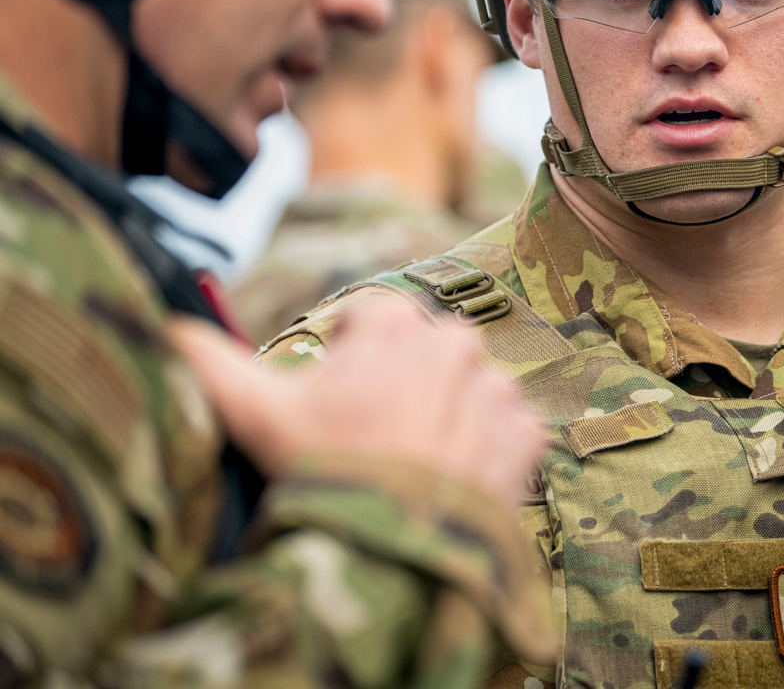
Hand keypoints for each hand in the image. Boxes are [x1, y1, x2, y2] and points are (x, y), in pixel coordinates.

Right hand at [167, 296, 544, 510]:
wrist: (389, 557)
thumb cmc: (322, 474)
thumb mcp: (255, 413)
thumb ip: (206, 359)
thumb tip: (164, 327)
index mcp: (393, 322)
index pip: (371, 321)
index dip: (348, 362)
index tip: (338, 404)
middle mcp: (452, 341)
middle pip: (423, 354)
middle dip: (402, 384)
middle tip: (375, 437)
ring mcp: (494, 387)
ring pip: (467, 388)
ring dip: (446, 414)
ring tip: (414, 462)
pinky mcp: (523, 432)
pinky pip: (508, 428)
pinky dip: (486, 448)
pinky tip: (453, 477)